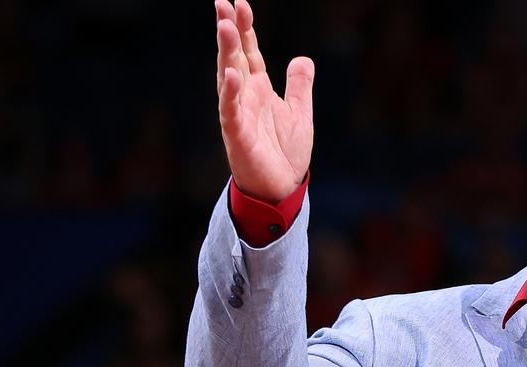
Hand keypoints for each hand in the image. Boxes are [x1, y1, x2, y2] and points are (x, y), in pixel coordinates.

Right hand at [215, 0, 313, 201]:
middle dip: (229, 30)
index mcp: (259, 90)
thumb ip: (299, 86)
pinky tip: (231, 74)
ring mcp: (238, 114)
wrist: (281, 188)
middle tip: (223, 3)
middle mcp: (244, 97)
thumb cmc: (285, 153)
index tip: (239, 3)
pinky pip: (231, 111)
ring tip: (224, 26)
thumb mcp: (299, 113)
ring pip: (228, 77)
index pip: (249, 51)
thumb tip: (303, 59)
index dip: (245, 28)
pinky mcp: (237, 135)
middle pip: (234, 56)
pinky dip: (230, 93)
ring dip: (226, 52)